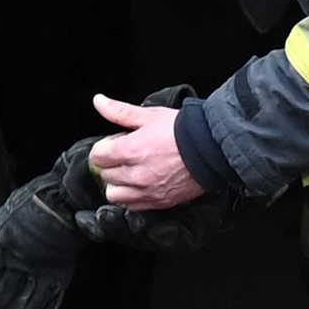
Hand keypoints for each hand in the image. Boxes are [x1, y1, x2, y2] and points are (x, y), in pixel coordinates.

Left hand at [87, 89, 201, 211]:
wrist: (210, 149)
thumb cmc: (183, 131)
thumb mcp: (149, 115)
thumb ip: (119, 111)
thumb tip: (99, 102)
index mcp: (130, 150)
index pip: (97, 156)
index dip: (105, 147)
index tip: (116, 143)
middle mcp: (135, 174)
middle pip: (105, 174)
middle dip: (112, 163)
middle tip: (128, 155)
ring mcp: (146, 191)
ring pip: (114, 194)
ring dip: (118, 184)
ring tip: (131, 173)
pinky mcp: (158, 203)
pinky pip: (132, 206)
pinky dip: (132, 197)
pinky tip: (141, 185)